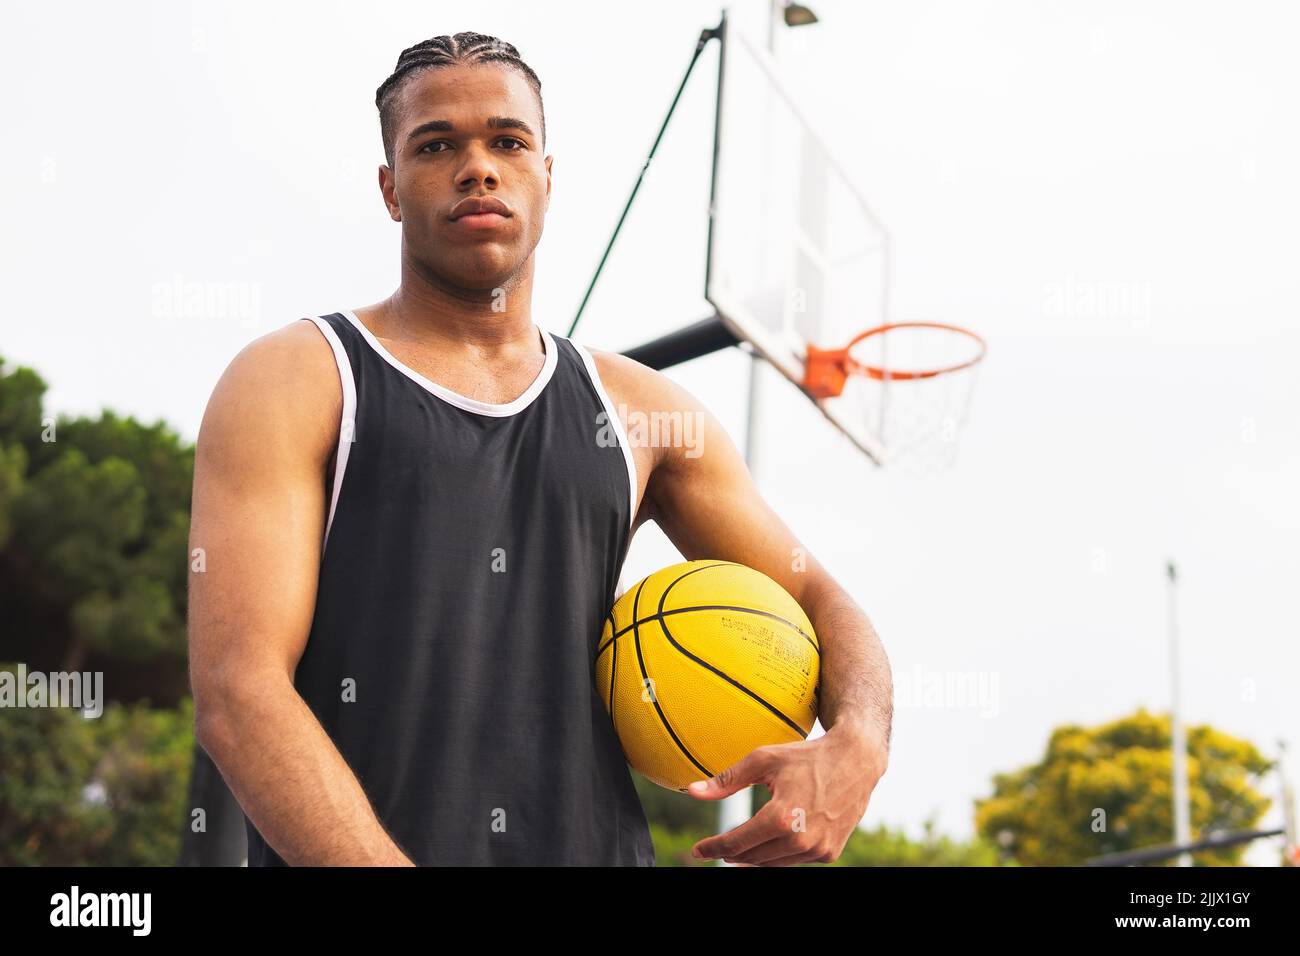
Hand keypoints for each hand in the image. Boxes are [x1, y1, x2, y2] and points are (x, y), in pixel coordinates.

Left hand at [686, 724, 886, 865]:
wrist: (856, 760)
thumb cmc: (807, 756)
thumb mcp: (763, 760)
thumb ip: (727, 780)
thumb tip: (692, 791)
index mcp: (780, 817)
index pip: (736, 844)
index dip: (713, 848)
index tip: (697, 850)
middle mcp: (800, 840)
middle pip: (752, 858)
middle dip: (731, 853)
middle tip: (715, 847)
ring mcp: (817, 849)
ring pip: (772, 864)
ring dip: (753, 856)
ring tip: (739, 846)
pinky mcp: (829, 853)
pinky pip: (794, 860)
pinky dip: (779, 853)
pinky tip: (773, 840)